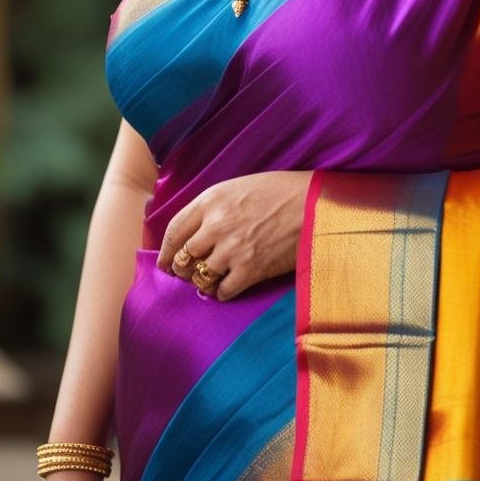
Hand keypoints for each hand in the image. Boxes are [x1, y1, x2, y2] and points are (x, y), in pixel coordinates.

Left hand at [156, 169, 314, 301]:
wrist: (314, 204)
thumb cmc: (280, 192)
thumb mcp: (239, 187)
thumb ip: (214, 207)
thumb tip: (195, 231)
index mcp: (211, 201)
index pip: (173, 231)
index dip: (165, 251)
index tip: (165, 262)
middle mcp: (216, 226)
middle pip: (183, 258)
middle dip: (182, 270)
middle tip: (187, 274)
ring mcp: (232, 250)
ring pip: (200, 278)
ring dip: (202, 283)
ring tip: (209, 281)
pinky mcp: (250, 270)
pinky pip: (223, 291)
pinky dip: (222, 293)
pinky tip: (229, 287)